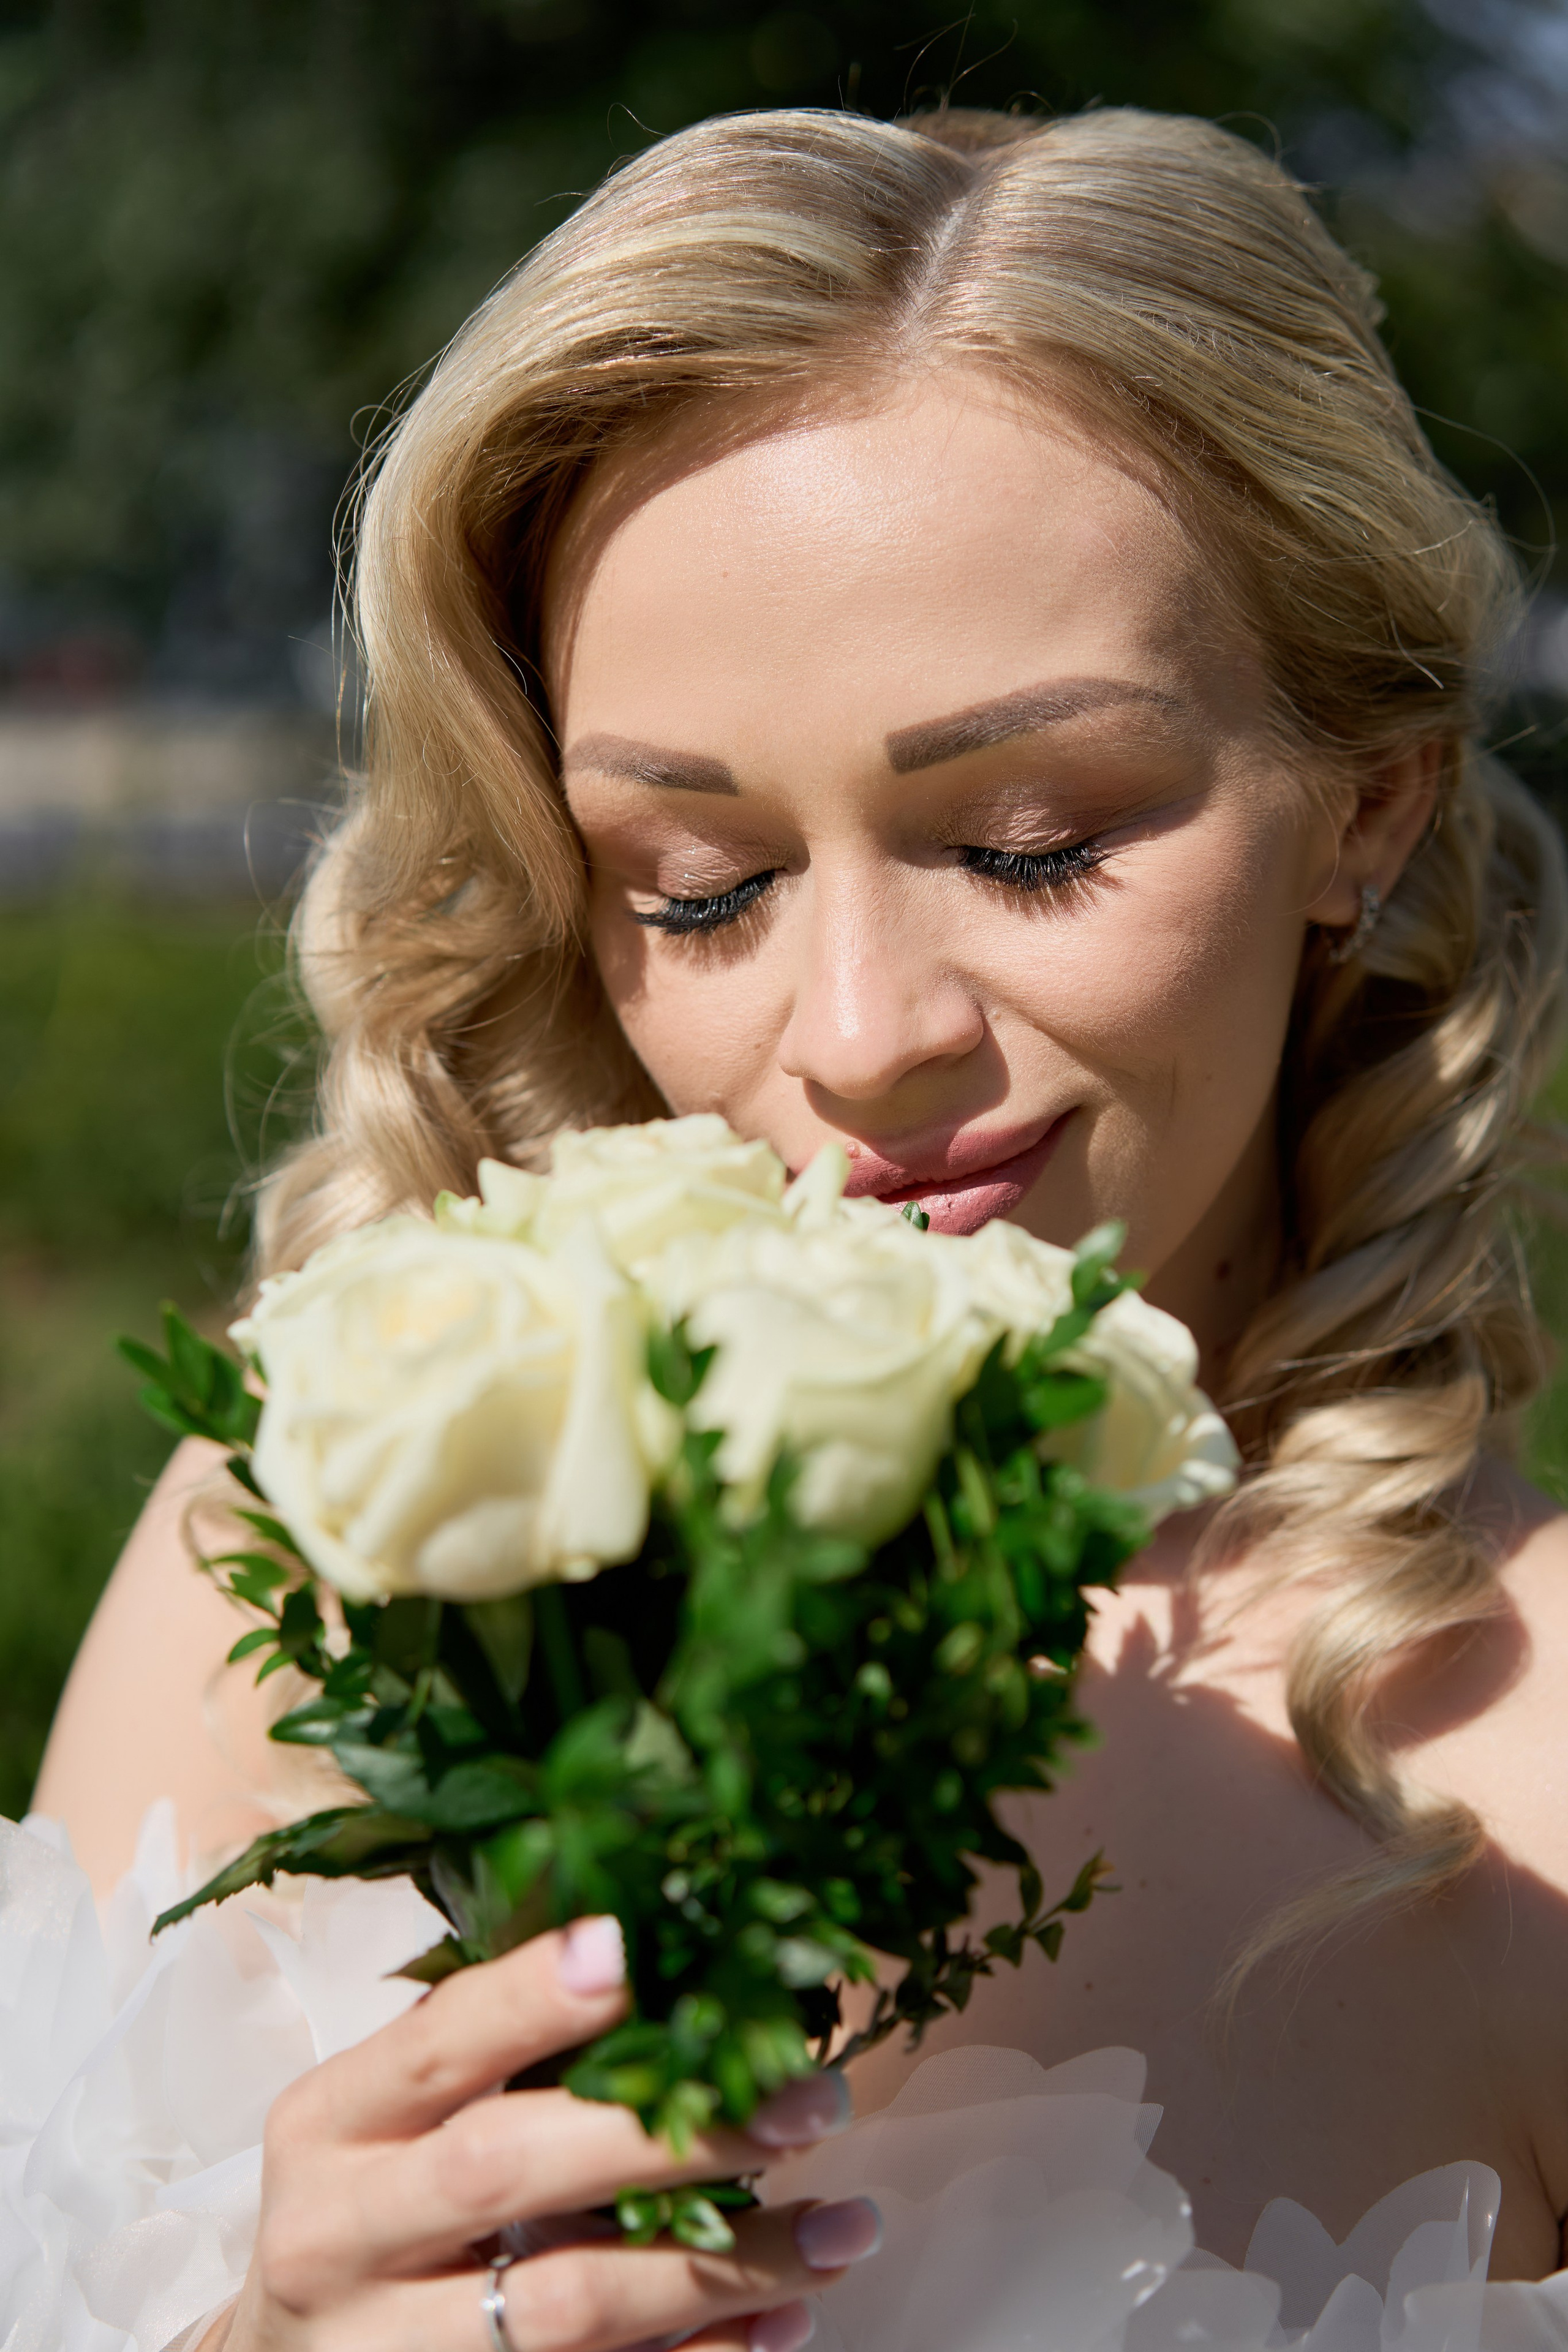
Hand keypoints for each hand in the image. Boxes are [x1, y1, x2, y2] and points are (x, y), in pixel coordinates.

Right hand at [207, 1914, 878, 2351]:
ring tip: (843, 2225)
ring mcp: (394, 2351)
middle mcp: (341, 2237)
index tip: (633, 1950)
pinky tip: (786, 2319)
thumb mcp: (392, 2117)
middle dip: (664, 2132)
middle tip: (806, 2100)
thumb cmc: (374, 2205)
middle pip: (506, 2172)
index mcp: (332, 2125)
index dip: (531, 1997)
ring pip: (571, 2305)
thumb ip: (497, 2048)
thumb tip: (661, 1956)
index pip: (437, 2046)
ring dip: (722, 2262)